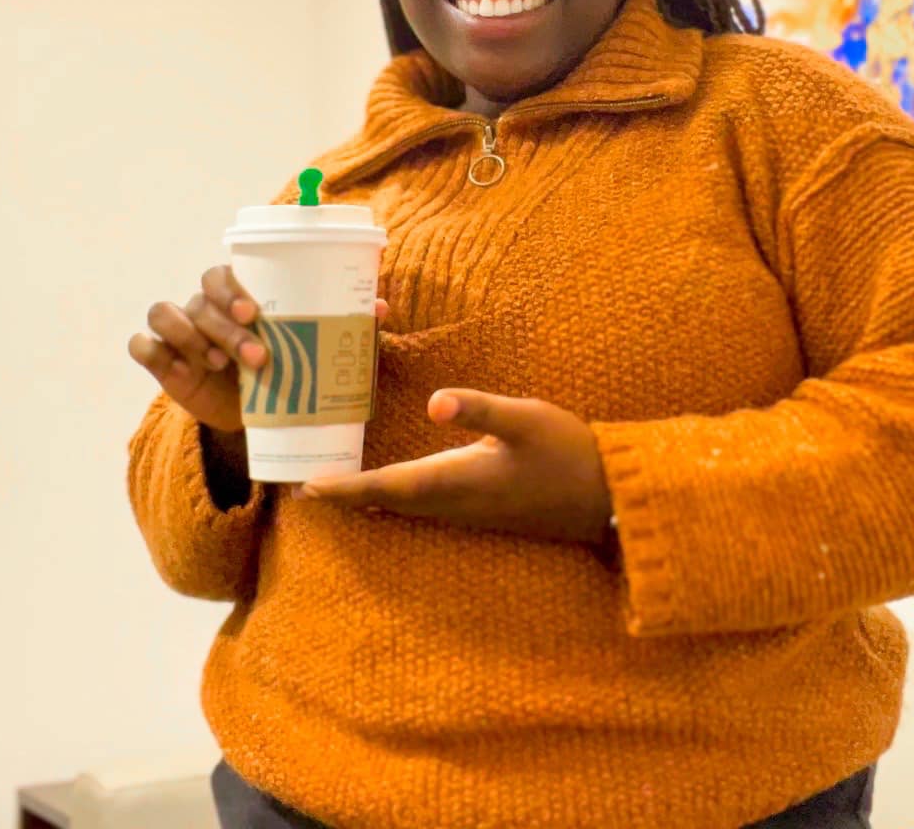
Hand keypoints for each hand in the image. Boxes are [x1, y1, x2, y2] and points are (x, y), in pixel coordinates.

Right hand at [128, 264, 387, 433]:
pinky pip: (142, 345)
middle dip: (224, 324)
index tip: (254, 312)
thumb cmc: (287, 367)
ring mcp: (178, 332)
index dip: (231, 286)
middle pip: (200, 296)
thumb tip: (378, 305)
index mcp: (237, 295)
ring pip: (167, 313)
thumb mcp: (312, 349)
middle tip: (256, 355)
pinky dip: (158, 354)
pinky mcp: (161, 361)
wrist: (258, 416)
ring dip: (192, 337)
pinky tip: (184, 373)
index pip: (221, 271)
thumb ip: (340, 324)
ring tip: (220, 366)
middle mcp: (203, 306)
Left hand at [294, 389, 613, 545]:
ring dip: (369, 496)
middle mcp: (454, 504)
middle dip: (346, 495)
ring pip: (404, 507)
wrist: (607, 498)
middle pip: (386, 502)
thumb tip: (434, 401)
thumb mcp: (525, 420)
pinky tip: (393, 484)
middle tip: (306, 484)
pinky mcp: (482, 509)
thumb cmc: (567, 454)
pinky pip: (424, 506)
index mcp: (456, 482)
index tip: (307, 487)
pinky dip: (396, 496)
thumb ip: (479, 409)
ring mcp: (469, 511)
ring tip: (337, 483)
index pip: (386, 487)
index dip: (345, 488)